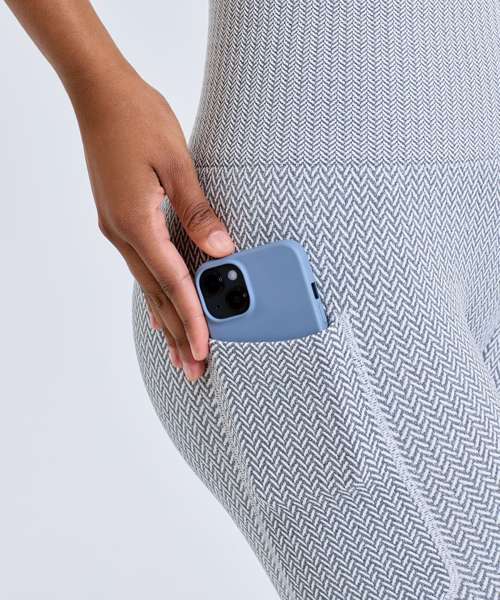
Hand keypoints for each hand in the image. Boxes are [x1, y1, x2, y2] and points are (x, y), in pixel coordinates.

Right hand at [73, 70, 233, 380]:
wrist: (99, 92)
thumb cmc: (136, 118)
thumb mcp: (176, 163)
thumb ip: (199, 212)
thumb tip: (222, 251)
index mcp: (137, 223)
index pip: (172, 284)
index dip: (192, 319)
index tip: (206, 350)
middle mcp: (123, 233)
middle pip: (156, 296)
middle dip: (178, 334)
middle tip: (193, 368)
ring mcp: (118, 227)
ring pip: (147, 285)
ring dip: (166, 319)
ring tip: (180, 350)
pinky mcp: (120, 218)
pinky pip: (142, 266)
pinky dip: (155, 293)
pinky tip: (159, 307)